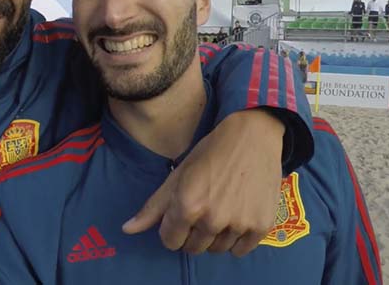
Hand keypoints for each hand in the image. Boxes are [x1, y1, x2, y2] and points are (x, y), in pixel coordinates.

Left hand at [122, 109, 282, 256]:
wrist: (253, 138)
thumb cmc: (210, 153)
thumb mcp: (177, 176)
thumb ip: (153, 207)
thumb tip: (127, 229)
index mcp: (187, 206)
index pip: (170, 241)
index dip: (172, 229)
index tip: (180, 215)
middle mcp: (212, 219)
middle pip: (193, 248)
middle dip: (192, 234)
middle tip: (201, 210)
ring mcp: (238, 224)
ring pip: (217, 249)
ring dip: (214, 237)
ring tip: (220, 209)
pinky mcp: (261, 226)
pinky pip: (240, 250)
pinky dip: (236, 240)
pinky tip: (236, 216)